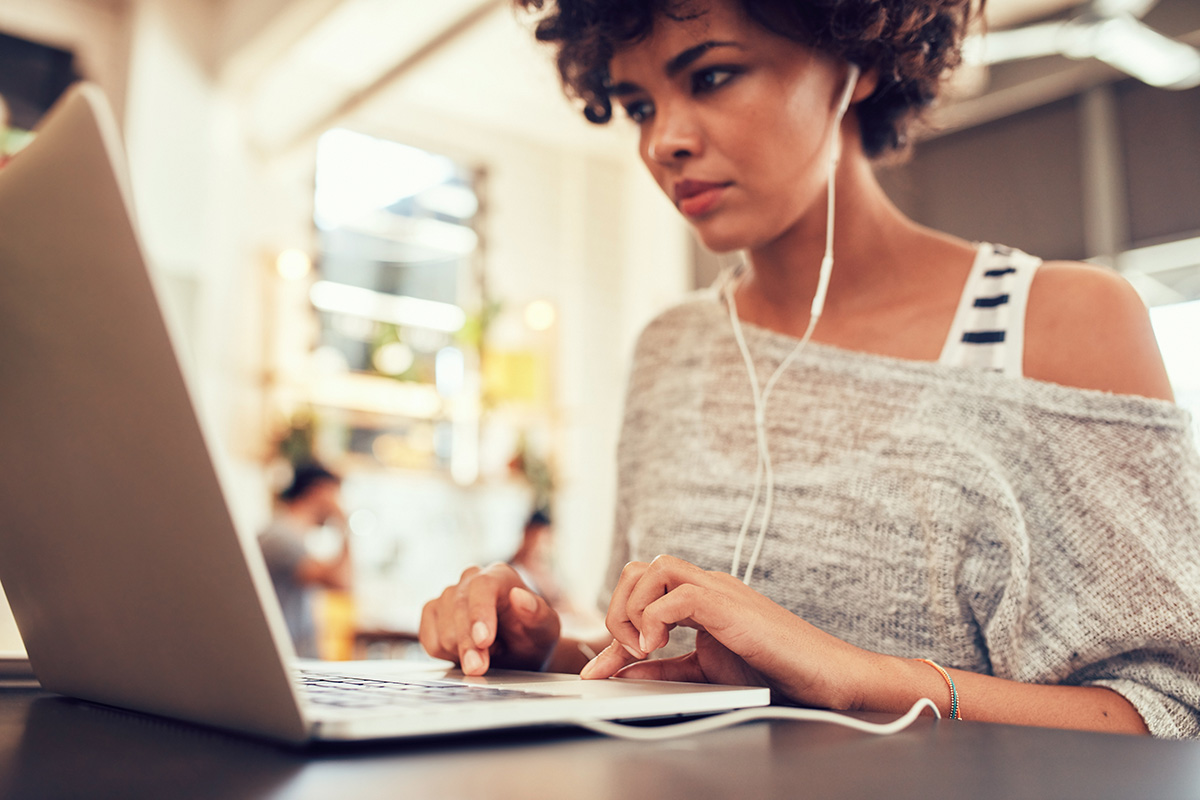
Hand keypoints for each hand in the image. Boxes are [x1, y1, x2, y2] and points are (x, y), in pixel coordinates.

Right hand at [419, 563, 560, 675]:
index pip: (482, 587)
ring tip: (484, 656)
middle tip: (479, 668)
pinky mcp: (432, 614)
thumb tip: (519, 596)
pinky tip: (465, 652)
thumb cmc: (533, 636)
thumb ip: (537, 613)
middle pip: (458, 608)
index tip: (484, 640)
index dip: (480, 614)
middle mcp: (471, 579)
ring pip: (443, 628)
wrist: (519, 652)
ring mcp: (448, 595)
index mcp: (500, 575)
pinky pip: (430, 640)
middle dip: (468, 644)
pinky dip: (447, 655)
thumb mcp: (545, 629)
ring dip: (460, 652)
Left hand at [580, 555, 867, 709]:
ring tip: (641, 649)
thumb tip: (623, 671)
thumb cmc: (778, 673)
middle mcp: (709, 585)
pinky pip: (677, 594)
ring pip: (654, 569)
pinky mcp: (729, 605)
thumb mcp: (708, 674)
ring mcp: (720, 590)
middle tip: (624, 652)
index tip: (598, 668)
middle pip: (640, 568)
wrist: (828, 677)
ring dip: (633, 610)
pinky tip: (656, 650)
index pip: (643, 590)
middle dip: (617, 608)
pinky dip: (654, 620)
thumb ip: (666, 669)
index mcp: (703, 598)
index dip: (613, 627)